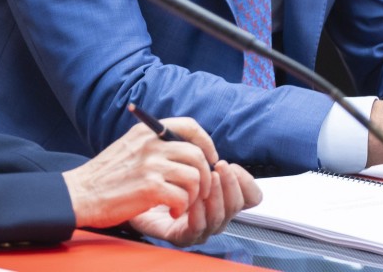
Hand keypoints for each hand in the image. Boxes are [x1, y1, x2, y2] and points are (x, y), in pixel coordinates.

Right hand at [61, 116, 257, 237]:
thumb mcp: (130, 146)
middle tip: (199, 190)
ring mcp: (151, 165)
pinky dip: (182, 207)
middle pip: (197, 154)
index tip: (209, 159)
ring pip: (194, 177)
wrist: (81, 194)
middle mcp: (151, 144)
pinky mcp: (150, 188)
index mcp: (147, 131)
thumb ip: (155, 143)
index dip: (206, 143)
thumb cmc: (106, 175)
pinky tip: (173, 210)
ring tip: (182, 202)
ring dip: (195, 194)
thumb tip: (189, 148)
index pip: (190, 126)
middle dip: (205, 175)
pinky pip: (183, 196)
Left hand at [129, 160, 261, 245]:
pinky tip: (192, 200)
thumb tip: (211, 151)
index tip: (231, 165)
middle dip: (231, 185)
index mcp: (220, 195)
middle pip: (237, 206)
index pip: (251, 196)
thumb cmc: (159, 172)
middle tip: (220, 167)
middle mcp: (215, 213)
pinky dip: (199, 214)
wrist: (131, 191)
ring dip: (217, 196)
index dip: (246, 182)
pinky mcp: (182, 237)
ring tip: (208, 177)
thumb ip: (197, 145)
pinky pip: (198, 229)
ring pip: (220, 218)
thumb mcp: (180, 152)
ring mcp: (201, 227)